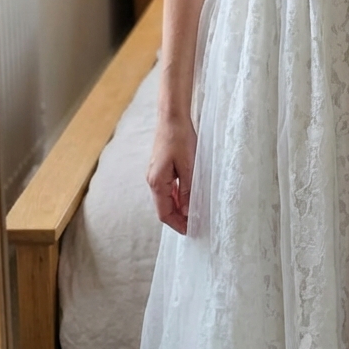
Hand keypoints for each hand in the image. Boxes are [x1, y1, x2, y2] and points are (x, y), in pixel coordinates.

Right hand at [146, 113, 195, 234]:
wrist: (171, 117)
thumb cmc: (179, 138)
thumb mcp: (188, 166)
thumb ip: (188, 190)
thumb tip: (188, 211)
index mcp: (157, 182)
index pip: (164, 213)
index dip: (177, 224)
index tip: (190, 231)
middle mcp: (153, 180)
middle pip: (164, 207)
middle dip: (179, 218)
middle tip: (196, 225)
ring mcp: (156, 174)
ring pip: (167, 198)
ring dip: (179, 207)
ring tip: (195, 213)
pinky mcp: (161, 168)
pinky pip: (169, 188)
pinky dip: (179, 196)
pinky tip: (190, 196)